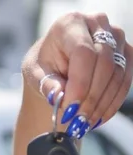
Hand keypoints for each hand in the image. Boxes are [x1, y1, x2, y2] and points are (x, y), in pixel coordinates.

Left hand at [23, 12, 132, 137]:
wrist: (57, 64)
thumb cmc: (44, 66)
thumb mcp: (36, 74)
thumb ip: (46, 84)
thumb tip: (57, 97)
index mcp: (70, 24)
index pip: (83, 53)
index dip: (80, 83)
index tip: (70, 109)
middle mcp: (97, 25)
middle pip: (104, 64)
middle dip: (91, 98)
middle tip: (78, 122)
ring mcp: (116, 38)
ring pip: (118, 74)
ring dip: (102, 104)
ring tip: (85, 124)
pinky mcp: (126, 53)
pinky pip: (126, 80)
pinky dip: (111, 103)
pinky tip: (97, 118)